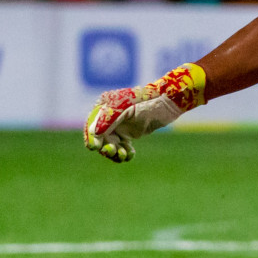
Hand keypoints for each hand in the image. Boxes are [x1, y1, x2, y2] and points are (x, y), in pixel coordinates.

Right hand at [84, 63, 205, 162]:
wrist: (166, 104)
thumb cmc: (146, 102)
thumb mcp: (125, 110)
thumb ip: (108, 120)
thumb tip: (93, 134)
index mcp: (104, 107)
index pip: (91, 125)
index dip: (91, 137)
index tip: (95, 146)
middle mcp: (108, 118)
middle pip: (100, 138)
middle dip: (105, 147)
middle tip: (113, 152)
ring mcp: (118, 127)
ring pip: (110, 145)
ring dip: (115, 152)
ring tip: (124, 155)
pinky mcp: (128, 135)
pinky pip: (122, 148)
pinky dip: (125, 153)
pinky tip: (131, 154)